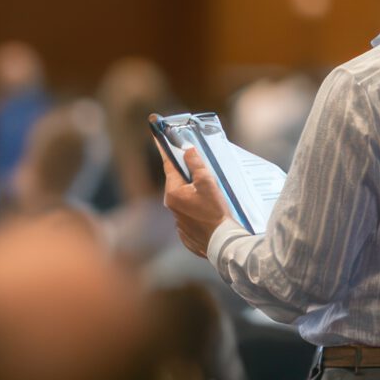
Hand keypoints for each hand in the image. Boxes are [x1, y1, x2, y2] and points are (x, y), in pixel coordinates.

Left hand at [159, 137, 225, 258]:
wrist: (222, 243)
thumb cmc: (214, 212)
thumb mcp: (208, 183)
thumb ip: (196, 165)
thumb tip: (187, 150)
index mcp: (173, 193)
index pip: (169, 166)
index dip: (165, 150)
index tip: (157, 136)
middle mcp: (171, 207)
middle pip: (178, 184)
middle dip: (188, 177)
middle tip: (202, 174)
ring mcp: (178, 221)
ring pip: (184, 201)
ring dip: (194, 196)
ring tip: (211, 199)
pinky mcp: (186, 232)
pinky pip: (190, 216)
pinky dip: (198, 212)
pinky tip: (209, 214)